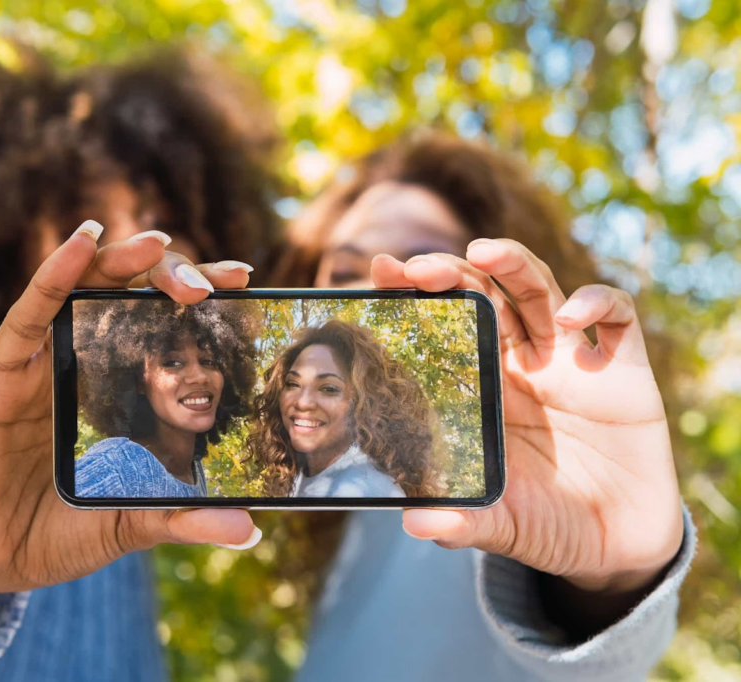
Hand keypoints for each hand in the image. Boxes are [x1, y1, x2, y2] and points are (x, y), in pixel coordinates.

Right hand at [0, 222, 258, 612]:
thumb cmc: (59, 530)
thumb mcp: (130, 522)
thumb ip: (183, 517)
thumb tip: (251, 529)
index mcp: (118, 386)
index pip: (164, 323)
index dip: (201, 296)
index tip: (244, 282)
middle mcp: (81, 360)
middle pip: (129, 294)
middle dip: (170, 275)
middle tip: (210, 285)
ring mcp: (39, 362)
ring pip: (81, 288)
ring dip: (118, 259)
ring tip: (155, 242)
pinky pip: (28, 314)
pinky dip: (54, 274)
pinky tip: (81, 243)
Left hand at [370, 239, 682, 599]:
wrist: (616, 545)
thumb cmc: (547, 523)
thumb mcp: (500, 524)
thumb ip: (460, 522)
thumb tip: (414, 522)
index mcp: (483, 388)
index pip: (444, 327)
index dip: (414, 297)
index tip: (379, 275)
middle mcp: (522, 364)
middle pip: (485, 296)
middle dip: (453, 273)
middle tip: (419, 269)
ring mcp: (571, 362)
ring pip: (539, 291)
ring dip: (513, 263)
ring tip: (484, 250)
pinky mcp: (624, 370)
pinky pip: (615, 318)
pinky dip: (597, 303)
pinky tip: (570, 318)